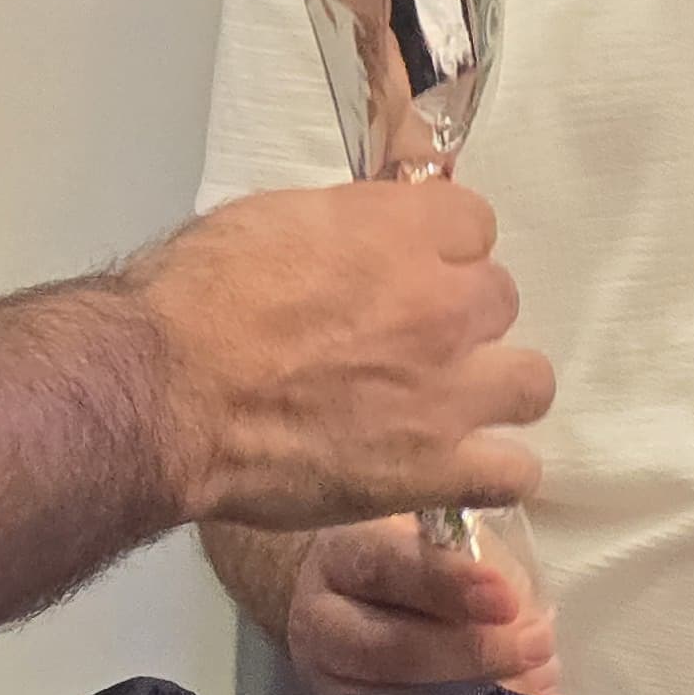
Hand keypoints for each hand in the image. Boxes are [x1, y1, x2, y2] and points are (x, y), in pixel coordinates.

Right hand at [141, 180, 547, 533]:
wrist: (164, 391)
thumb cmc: (191, 300)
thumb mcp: (268, 220)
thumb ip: (340, 226)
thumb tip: (362, 236)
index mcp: (400, 231)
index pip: (474, 221)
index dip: (437, 248)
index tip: (405, 268)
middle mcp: (440, 304)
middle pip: (500, 298)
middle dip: (457, 316)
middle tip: (404, 340)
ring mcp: (446, 391)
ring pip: (529, 382)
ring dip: (490, 388)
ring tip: (441, 404)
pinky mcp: (435, 470)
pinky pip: (513, 474)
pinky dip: (488, 472)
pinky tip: (448, 468)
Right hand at [282, 513, 565, 694]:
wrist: (345, 601)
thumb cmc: (409, 561)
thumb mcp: (433, 537)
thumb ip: (476, 567)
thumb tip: (530, 623)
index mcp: (341, 555)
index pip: (386, 566)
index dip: (447, 583)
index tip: (505, 599)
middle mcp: (321, 620)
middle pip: (389, 648)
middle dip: (472, 653)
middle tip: (537, 647)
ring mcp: (328, 683)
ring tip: (537, 689)